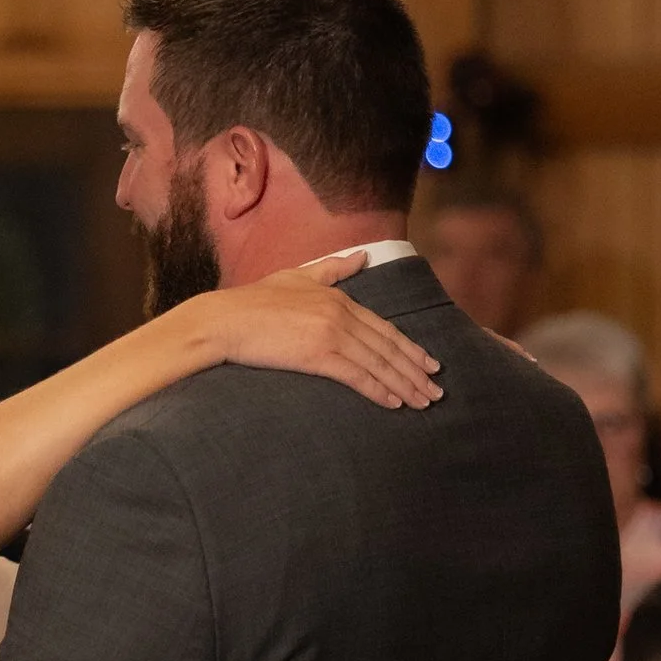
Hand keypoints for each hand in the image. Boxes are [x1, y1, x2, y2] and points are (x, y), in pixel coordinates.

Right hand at [198, 254, 442, 410]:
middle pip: (388, 347)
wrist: (224, 320)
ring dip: (404, 385)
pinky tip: (394, 403)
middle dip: (416, 371)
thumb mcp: (297, 276)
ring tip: (422, 402)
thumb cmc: (253, 301)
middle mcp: (341, 315)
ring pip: (378, 363)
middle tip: (436, 391)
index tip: (430, 364)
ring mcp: (330, 334)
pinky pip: (356, 376)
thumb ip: (333, 270)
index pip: (384, 328)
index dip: (410, 348)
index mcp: (338, 298)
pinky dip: (378, 390)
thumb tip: (363, 257)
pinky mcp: (317, 355)